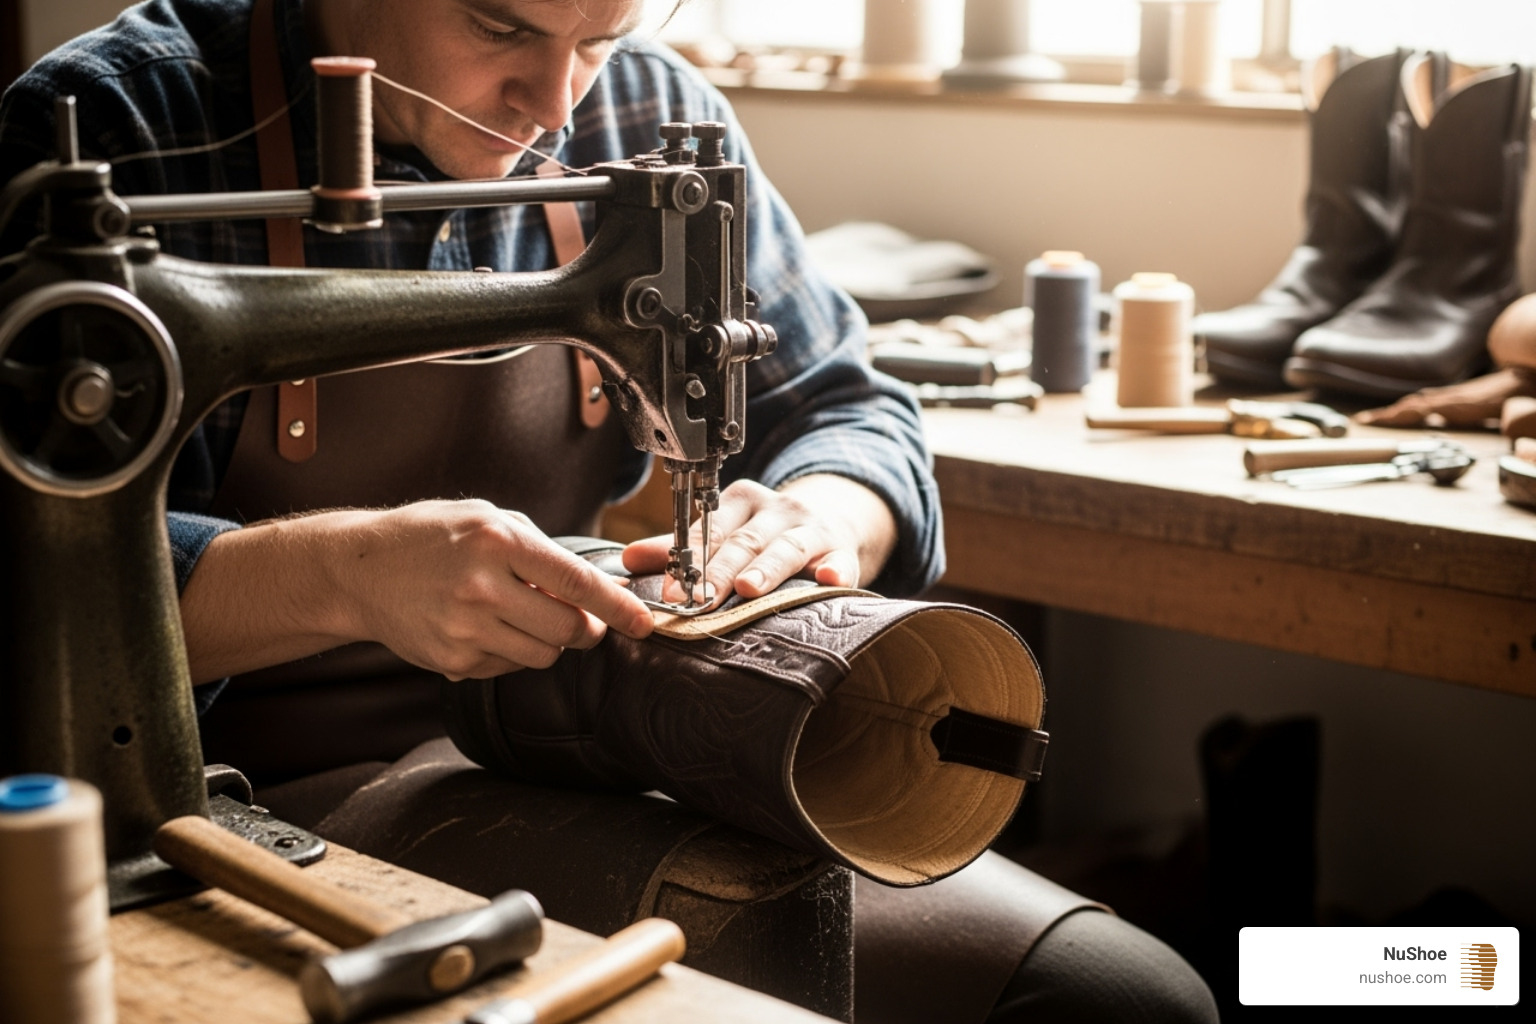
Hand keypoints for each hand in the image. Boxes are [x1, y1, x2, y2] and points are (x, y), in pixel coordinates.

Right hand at [181, 499, 652, 682]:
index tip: (643, 623)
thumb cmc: (431, 536)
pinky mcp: (453, 661)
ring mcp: (465, 629)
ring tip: (520, 615)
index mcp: (497, 542)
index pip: (575, 582)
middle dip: (584, 628)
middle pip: (567, 628)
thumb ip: (540, 549)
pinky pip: (509, 667)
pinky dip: (511, 652)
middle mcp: (481, 586)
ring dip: (547, 641)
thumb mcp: (488, 519)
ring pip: (543, 654)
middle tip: (579, 618)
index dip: (617, 607)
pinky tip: (485, 627)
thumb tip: (593, 585)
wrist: (360, 570)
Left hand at [621, 475, 897, 606]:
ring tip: (749, 589)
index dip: (689, 560)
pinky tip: (830, 580)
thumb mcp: (727, 531)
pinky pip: (842, 561)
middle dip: (720, 572)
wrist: (835, 520)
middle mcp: (777, 510)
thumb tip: (627, 561)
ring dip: (768, 569)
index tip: (669, 590)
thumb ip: (679, 548)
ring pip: (788, 548)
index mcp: (742, 502)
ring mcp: (813, 529)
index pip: (711, 530)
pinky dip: (837, 570)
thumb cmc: (769, 533)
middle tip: (699, 600)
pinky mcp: (843, 551)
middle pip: (745, 542)